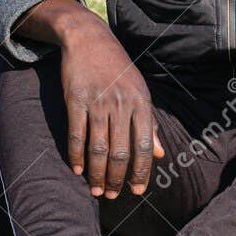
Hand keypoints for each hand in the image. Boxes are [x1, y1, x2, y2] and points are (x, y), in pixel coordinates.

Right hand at [51, 7, 165, 199]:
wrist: (89, 40)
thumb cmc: (117, 68)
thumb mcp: (140, 91)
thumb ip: (149, 124)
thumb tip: (160, 154)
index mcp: (141, 103)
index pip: (144, 146)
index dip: (141, 172)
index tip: (137, 191)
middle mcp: (121, 104)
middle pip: (119, 152)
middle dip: (116, 179)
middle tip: (112, 195)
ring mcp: (97, 103)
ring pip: (98, 148)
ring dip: (96, 174)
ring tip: (96, 190)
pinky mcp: (75, 100)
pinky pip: (76, 135)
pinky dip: (76, 156)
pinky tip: (78, 170)